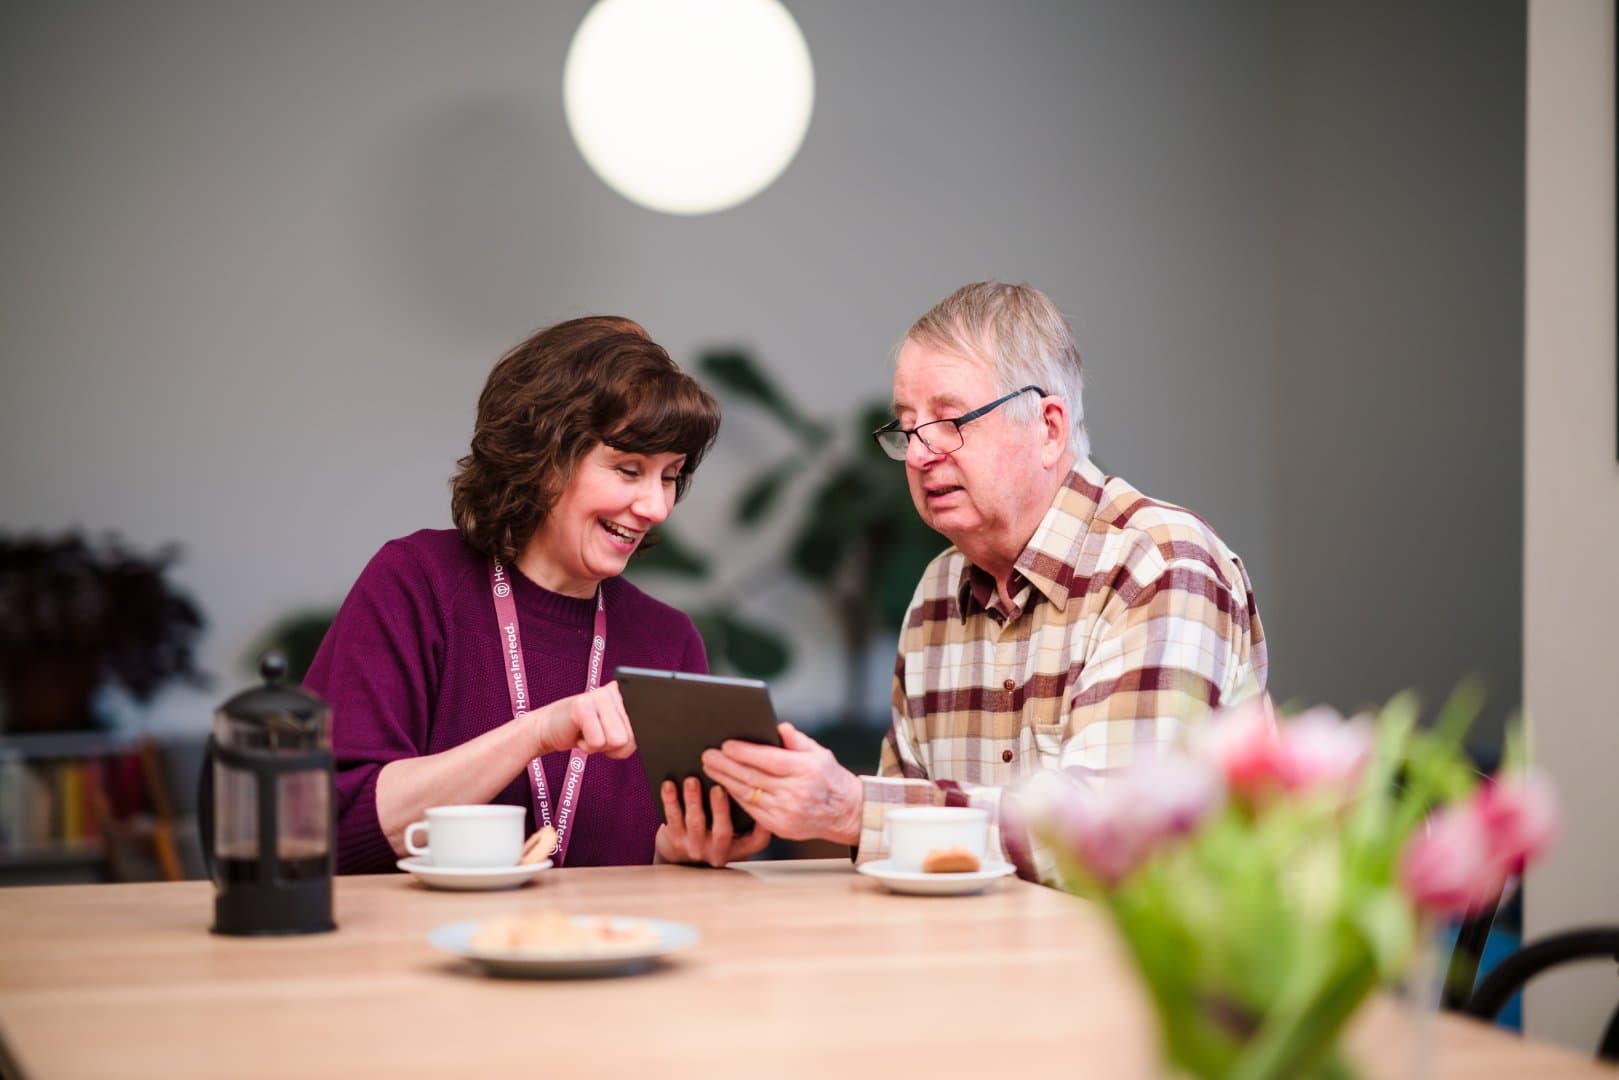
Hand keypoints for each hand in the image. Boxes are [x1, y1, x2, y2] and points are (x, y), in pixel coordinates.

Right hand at [527, 681, 635, 758]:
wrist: (548, 728)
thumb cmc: (584, 732)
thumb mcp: (614, 733)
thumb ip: (631, 735)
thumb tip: (638, 738)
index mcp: (627, 695)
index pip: (646, 727)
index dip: (629, 741)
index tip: (612, 735)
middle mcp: (614, 691)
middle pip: (631, 737)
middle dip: (613, 746)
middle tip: (597, 734)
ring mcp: (598, 695)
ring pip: (617, 740)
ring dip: (599, 746)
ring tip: (589, 733)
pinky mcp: (582, 705)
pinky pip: (597, 742)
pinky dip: (586, 746)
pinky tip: (579, 732)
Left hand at [654, 777, 772, 866]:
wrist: (682, 857)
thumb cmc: (716, 832)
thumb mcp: (737, 831)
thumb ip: (746, 813)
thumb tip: (752, 778)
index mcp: (740, 848)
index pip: (757, 840)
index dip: (763, 825)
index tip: (759, 801)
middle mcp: (719, 851)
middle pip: (723, 832)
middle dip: (720, 808)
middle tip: (718, 787)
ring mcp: (696, 847)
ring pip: (695, 823)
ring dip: (693, 800)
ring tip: (691, 781)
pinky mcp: (675, 841)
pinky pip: (672, 819)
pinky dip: (670, 801)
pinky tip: (669, 786)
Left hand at [702, 723, 862, 845]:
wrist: (845, 813)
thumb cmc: (829, 777)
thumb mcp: (819, 753)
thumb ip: (796, 740)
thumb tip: (777, 727)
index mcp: (806, 770)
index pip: (768, 759)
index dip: (744, 752)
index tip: (725, 745)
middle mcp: (795, 793)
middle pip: (752, 777)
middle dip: (726, 765)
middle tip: (707, 755)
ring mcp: (786, 812)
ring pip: (748, 794)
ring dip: (725, 781)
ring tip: (710, 768)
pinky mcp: (780, 827)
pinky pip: (751, 810)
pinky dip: (735, 797)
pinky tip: (725, 786)